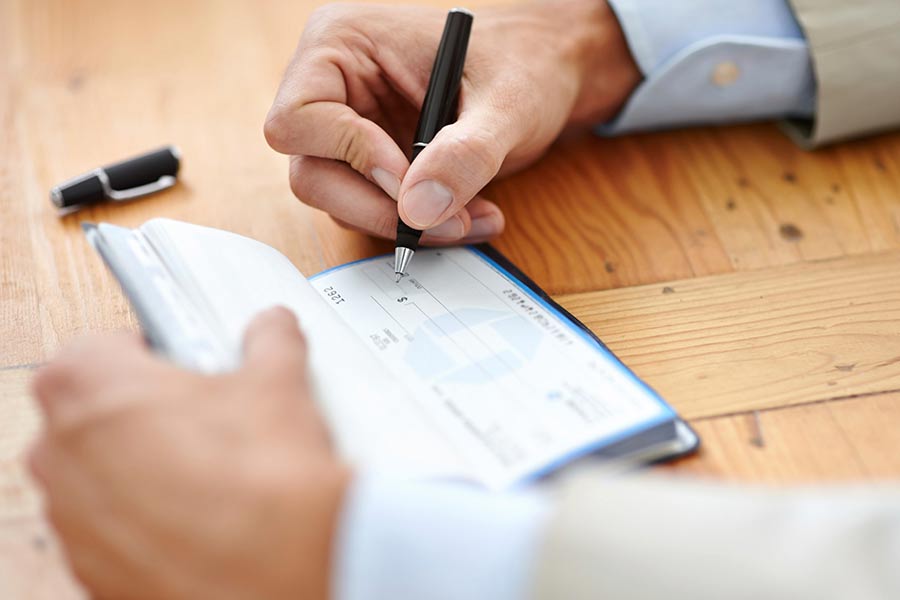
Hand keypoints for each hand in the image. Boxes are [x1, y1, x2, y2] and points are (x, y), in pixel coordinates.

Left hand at [29, 308, 346, 599]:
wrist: (283, 563)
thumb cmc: (263, 473)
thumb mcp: (276, 381)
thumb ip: (268, 341)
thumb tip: (273, 331)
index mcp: (86, 385)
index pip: (98, 346)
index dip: (147, 352)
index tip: (182, 364)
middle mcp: (60, 453)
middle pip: (92, 414)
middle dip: (142, 413)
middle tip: (203, 418)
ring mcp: (72, 520)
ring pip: (100, 478)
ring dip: (142, 471)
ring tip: (212, 473)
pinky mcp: (95, 571)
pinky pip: (114, 533)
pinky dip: (148, 524)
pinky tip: (206, 518)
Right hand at [265, 0, 639, 243]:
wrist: (549, 73)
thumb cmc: (526, 62)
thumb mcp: (506, 103)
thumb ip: (465, 154)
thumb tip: (418, 211)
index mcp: (342, 44)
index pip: (297, 120)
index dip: (350, 157)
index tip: (409, 179)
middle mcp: (334, 87)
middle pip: (311, 173)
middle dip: (380, 208)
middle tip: (446, 222)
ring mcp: (350, 128)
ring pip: (341, 201)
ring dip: (406, 223)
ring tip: (471, 216)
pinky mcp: (372, 163)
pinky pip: (373, 210)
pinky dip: (417, 224)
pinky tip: (464, 214)